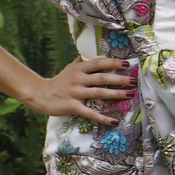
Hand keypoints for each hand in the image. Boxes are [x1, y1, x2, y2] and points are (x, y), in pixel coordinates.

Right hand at [22, 57, 136, 125]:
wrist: (40, 94)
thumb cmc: (58, 81)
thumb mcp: (69, 68)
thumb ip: (82, 61)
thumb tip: (93, 53)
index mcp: (79, 68)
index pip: (99, 63)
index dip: (113, 63)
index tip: (127, 64)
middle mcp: (78, 79)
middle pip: (102, 78)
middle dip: (120, 79)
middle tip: (134, 81)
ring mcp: (75, 93)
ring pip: (99, 93)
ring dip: (116, 94)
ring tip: (130, 94)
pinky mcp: (72, 106)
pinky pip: (90, 113)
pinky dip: (103, 118)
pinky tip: (114, 121)